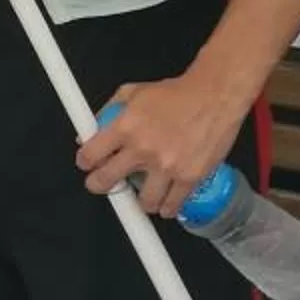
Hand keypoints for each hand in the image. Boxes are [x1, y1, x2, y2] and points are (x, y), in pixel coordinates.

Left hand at [78, 69, 248, 216]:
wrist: (213, 95)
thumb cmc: (175, 93)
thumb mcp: (132, 92)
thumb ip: (108, 111)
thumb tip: (88, 131)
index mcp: (125, 127)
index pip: (90, 155)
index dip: (85, 163)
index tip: (88, 165)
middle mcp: (143, 149)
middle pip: (106, 182)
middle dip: (99, 185)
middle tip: (104, 185)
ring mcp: (167, 166)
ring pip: (143, 202)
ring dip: (140, 201)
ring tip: (142, 194)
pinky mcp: (190, 176)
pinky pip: (172, 205)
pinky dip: (167, 208)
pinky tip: (165, 204)